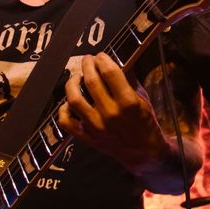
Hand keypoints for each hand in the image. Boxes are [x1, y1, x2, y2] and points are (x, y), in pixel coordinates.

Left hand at [58, 53, 168, 171]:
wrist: (145, 153)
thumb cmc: (146, 122)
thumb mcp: (143, 98)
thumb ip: (129, 79)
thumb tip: (116, 60)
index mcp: (128, 102)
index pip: (110, 72)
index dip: (103, 59)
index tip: (101, 55)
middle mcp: (111, 114)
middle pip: (91, 81)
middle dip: (87, 65)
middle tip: (87, 60)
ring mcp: (97, 127)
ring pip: (74, 99)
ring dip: (72, 83)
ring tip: (76, 77)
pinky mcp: (88, 138)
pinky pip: (66, 122)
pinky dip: (64, 109)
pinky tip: (69, 102)